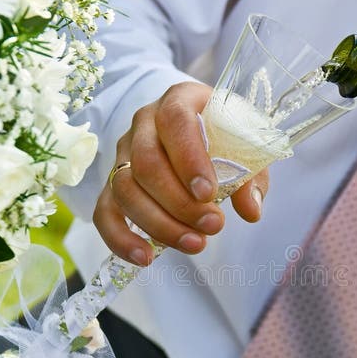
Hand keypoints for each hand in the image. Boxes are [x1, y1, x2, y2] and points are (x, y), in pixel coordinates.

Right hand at [93, 81, 268, 265]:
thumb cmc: (226, 134)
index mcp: (179, 100)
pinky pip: (105, 212)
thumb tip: (251, 210)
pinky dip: (120, 238)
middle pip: (146, 163)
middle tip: (213, 226)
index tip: (209, 193)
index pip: (175, 121)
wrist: (201, 130)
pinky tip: (144, 258)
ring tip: (195, 244)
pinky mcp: (114, 183)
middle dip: (179, 203)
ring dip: (159, 224)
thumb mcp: (246, 146)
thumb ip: (251, 175)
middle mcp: (144, 123)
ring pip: (126, 189)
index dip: (189, 158)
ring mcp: (124, 153)